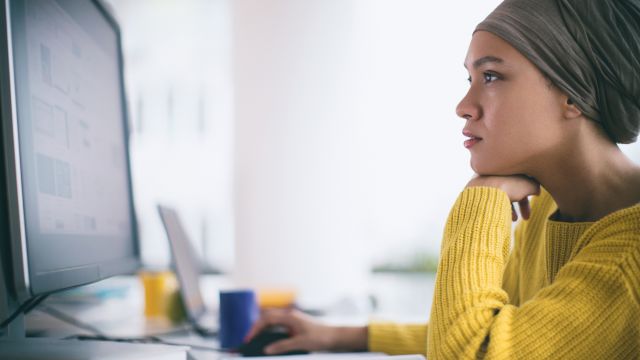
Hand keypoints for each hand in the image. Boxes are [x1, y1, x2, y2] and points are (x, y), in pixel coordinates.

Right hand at [244, 309, 366, 353]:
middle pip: (266, 318)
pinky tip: (265, 342)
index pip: (266, 319)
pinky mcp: (293, 327)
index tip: (248, 339)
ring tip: (252, 341)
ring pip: (271, 322)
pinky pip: (277, 328)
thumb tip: (266, 350)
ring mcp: (291, 321)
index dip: (255, 328)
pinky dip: (268, 333)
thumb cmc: (321, 337)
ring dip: (261, 330)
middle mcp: (289, 316)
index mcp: (289, 317)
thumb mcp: (301, 343)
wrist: (335, 337)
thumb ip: (283, 346)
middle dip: (254, 328)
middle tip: (246, 340)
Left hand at [466, 174, 540, 220]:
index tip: (536, 199)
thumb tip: (536, 191)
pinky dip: (497, 207)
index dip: (531, 190)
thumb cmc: (508, 187)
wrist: (485, 191)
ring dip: (509, 207)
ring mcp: (484, 179)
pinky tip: (502, 217)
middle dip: (521, 203)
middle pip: (512, 187)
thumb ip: (535, 186)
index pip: (523, 177)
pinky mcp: (476, 190)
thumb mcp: (528, 186)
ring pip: (501, 193)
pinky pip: (490, 198)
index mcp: (507, 166)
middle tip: (526, 217)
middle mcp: (495, 170)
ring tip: (513, 219)